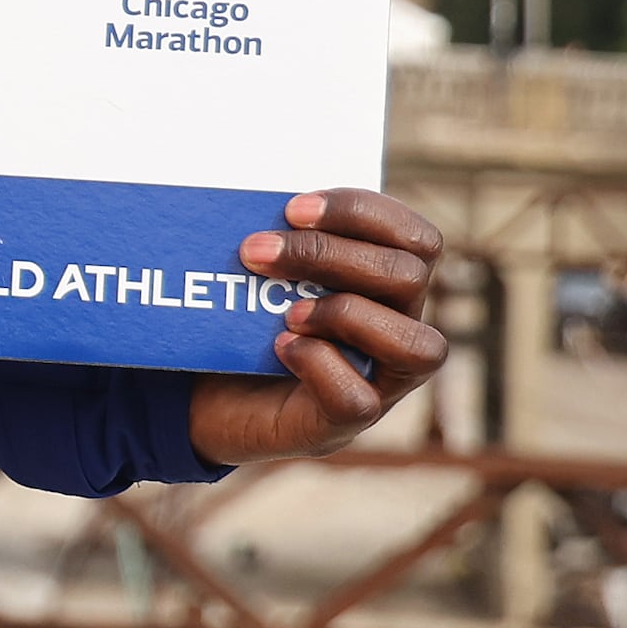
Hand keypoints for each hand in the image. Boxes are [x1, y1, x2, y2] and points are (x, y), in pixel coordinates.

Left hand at [184, 190, 452, 465]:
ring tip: (286, 311)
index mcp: (388, 284)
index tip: (293, 208)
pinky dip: (318, 365)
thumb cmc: (240, 320)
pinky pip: (358, 400)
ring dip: (347, 313)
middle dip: (329, 254)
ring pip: (420, 346)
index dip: (363, 213)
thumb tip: (244, 204)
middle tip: (255, 251)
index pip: (417, 240)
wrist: (206, 396)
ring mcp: (380, 382)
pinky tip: (279, 346)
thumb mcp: (261, 272)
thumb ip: (276, 239)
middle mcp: (399, 330)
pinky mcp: (342, 423)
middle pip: (410, 277)